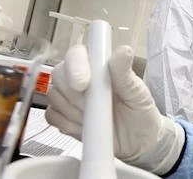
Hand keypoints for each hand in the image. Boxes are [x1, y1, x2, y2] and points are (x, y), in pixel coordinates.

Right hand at [45, 44, 184, 174]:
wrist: (137, 142)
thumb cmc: (139, 112)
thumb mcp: (137, 92)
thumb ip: (125, 73)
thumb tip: (124, 52)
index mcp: (98, 65)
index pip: (76, 54)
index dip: (76, 67)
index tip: (83, 84)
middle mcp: (80, 77)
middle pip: (59, 74)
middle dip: (76, 93)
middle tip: (97, 105)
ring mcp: (69, 97)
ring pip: (54, 96)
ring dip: (74, 110)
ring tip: (97, 116)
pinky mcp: (63, 116)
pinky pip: (52, 116)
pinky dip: (68, 123)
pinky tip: (86, 126)